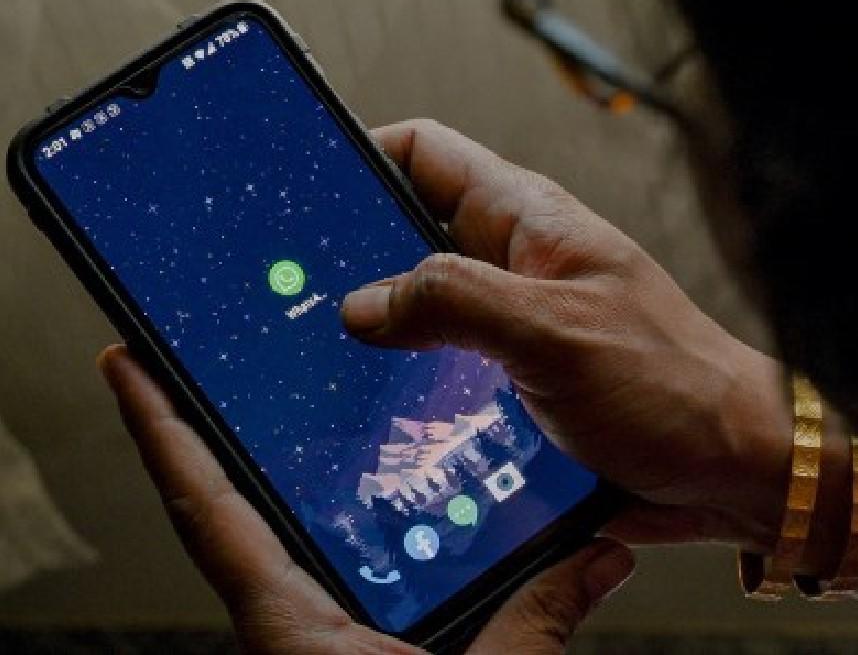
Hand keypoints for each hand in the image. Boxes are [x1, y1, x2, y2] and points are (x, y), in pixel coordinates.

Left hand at [98, 345, 633, 654]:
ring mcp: (306, 634)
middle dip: (208, 433)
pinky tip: (375, 496)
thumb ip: (535, 620)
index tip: (131, 365)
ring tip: (295, 407)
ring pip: (272, 538)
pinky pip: (319, 565)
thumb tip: (597, 555)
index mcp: (289, 626)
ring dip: (273, 475)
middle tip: (215, 361)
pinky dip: (331, 519)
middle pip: (224, 508)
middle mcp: (282, 622)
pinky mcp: (338, 646)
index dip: (161, 429)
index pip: (206, 508)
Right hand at [342, 119, 792, 550]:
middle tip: (290, 296)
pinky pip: (440, 377)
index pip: (425, 153)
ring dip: (376, 339)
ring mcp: (511, 331)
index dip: (359, 155)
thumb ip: (458, 304)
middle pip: (406, 238)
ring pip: (417, 316)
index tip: (298, 186)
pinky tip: (376, 421)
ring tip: (317, 365)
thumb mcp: (558, 334)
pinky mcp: (513, 389)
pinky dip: (406, 392)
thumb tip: (365, 303)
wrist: (729, 471)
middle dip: (350, 262)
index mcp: (527, 224)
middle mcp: (513, 270)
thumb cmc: (676, 388)